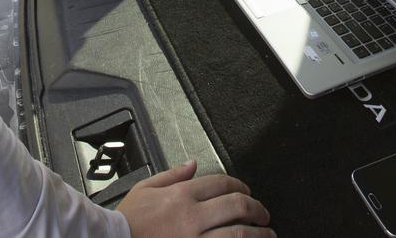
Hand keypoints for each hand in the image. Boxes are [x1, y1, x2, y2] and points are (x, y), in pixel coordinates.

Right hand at [118, 160, 273, 237]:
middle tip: (264, 214)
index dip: (240, 186)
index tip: (247, 192)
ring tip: (268, 234)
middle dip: (257, 209)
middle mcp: (192, 216)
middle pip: (237, 206)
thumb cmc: (128, 222)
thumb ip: (172, 175)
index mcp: (181, 195)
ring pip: (238, 234)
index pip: (222, 184)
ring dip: (259, 234)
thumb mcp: (145, 188)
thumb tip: (192, 164)